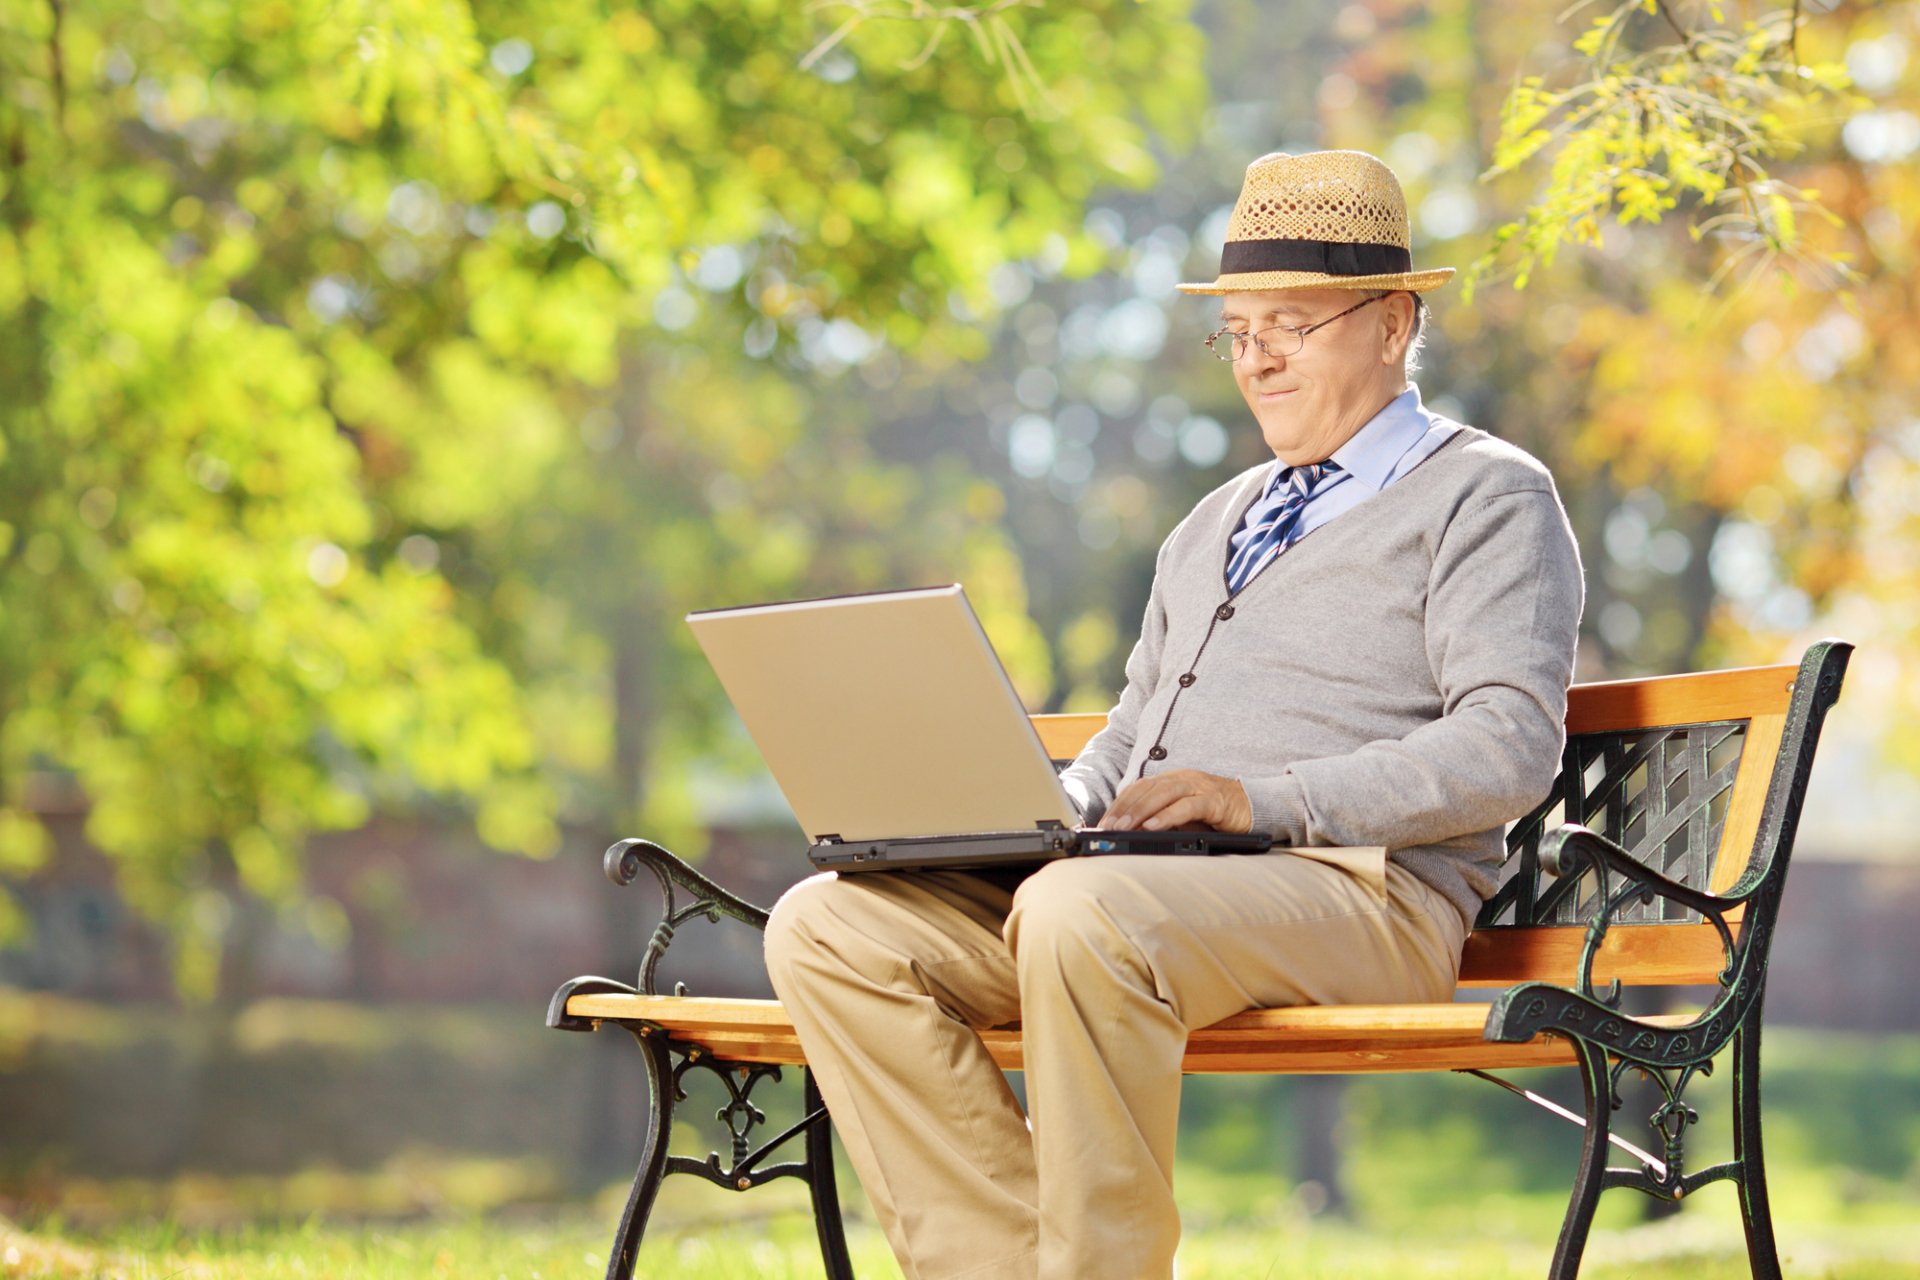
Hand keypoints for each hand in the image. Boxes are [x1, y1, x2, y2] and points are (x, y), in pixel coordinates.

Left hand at [1099, 769, 1252, 832]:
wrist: (1256, 806)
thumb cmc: (1217, 813)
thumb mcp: (1184, 816)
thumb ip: (1161, 820)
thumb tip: (1133, 835)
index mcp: (1172, 780)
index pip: (1139, 789)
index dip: (1119, 804)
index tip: (1102, 823)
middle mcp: (1183, 779)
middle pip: (1147, 789)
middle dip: (1124, 808)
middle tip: (1107, 827)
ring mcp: (1200, 787)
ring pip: (1163, 794)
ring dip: (1141, 811)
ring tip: (1124, 826)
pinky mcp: (1216, 801)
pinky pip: (1188, 806)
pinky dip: (1168, 816)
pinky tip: (1154, 827)